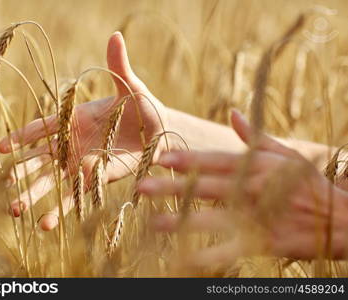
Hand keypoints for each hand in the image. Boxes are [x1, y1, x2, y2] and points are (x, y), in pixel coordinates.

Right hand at [0, 32, 168, 229]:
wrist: (160, 132)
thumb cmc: (144, 107)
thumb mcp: (131, 87)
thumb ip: (119, 66)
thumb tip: (116, 35)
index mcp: (75, 117)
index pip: (43, 127)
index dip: (22, 136)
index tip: (1, 146)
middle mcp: (73, 142)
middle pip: (41, 158)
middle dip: (23, 171)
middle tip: (4, 184)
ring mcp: (82, 162)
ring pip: (53, 180)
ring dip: (35, 195)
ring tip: (16, 210)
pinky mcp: (96, 179)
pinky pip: (75, 197)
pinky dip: (60, 210)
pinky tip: (45, 225)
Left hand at [139, 110, 347, 264]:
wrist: (341, 220)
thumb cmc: (310, 184)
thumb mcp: (286, 154)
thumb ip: (256, 136)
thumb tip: (233, 112)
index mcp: (257, 166)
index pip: (216, 161)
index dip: (188, 160)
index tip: (161, 158)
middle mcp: (253, 190)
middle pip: (206, 188)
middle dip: (173, 187)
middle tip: (142, 187)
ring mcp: (257, 218)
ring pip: (213, 219)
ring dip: (183, 220)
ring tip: (154, 222)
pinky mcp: (262, 243)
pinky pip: (229, 251)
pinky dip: (206, 256)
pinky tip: (183, 259)